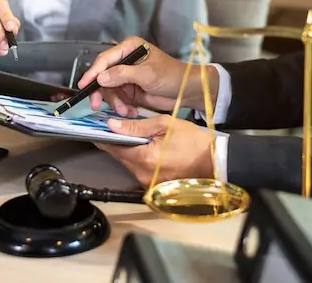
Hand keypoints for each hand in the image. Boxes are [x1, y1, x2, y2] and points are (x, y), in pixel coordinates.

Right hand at [77, 36, 218, 116]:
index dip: (93, 72)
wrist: (186, 91)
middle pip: (102, 76)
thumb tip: (101, 77)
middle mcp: (125, 60)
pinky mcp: (129, 90)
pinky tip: (130, 111)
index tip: (84, 85)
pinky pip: (117, 99)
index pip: (105, 59)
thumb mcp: (147, 74)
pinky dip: (121, 107)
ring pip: (108, 90)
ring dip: (114, 102)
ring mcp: (126, 76)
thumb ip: (123, 74)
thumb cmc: (172, 75)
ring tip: (125, 110)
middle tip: (97, 105)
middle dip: (101, 92)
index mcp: (129, 48)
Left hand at [94, 116, 215, 186]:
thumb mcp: (165, 124)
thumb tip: (112, 124)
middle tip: (117, 128)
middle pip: (120, 157)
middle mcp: (142, 174)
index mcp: (143, 158)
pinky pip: (140, 171)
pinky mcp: (155, 187)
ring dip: (129, 152)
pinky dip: (140, 160)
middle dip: (117, 143)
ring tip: (135, 137)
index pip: (112, 148)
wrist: (216, 161)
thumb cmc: (194, 142)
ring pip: (130, 164)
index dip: (103, 137)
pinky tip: (147, 150)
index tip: (95, 128)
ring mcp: (148, 183)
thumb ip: (136, 125)